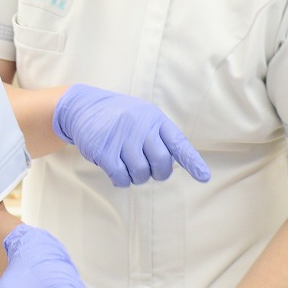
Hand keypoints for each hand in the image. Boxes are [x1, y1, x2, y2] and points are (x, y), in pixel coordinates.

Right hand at [52, 84, 210, 186]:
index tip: (204, 177)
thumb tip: (174, 162)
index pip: (178, 144)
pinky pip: (121, 177)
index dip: (192, 162)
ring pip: (141, 173)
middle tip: (149, 170)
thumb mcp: (142, 116)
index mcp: (155, 120)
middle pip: (162, 164)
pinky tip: (117, 171)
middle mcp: (140, 128)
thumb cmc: (118, 116)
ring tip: (128, 166)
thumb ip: (159, 135)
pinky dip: (122, 180)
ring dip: (137, 177)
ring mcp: (122, 139)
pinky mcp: (104, 151)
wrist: (83, 107)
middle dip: (158, 173)